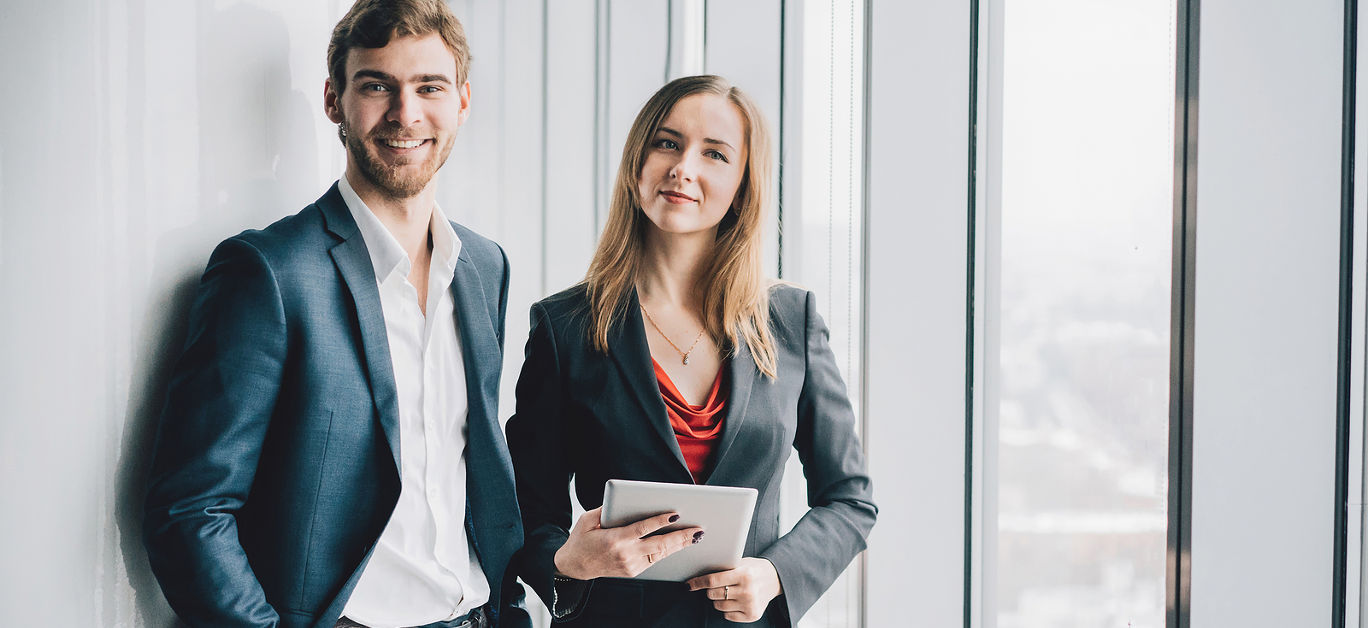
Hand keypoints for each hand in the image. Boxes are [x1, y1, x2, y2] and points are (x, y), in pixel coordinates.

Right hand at [553, 507, 703, 579]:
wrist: (574, 567)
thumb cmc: (581, 539)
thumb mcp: (588, 520)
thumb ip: (607, 510)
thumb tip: (625, 500)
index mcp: (615, 540)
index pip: (643, 529)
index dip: (660, 521)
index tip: (676, 513)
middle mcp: (626, 554)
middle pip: (659, 545)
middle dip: (680, 537)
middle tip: (698, 530)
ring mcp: (631, 565)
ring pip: (660, 554)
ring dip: (679, 545)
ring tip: (695, 536)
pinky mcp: (633, 571)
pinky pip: (654, 560)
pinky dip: (668, 551)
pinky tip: (680, 544)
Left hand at [686, 557, 783, 622]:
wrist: (775, 578)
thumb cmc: (754, 569)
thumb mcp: (741, 563)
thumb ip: (723, 568)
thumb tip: (698, 574)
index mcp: (744, 574)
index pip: (713, 580)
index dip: (698, 583)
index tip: (689, 585)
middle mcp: (747, 591)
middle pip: (713, 594)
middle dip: (710, 590)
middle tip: (718, 585)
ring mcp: (750, 605)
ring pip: (719, 606)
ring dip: (719, 599)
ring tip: (730, 591)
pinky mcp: (752, 615)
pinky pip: (727, 615)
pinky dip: (728, 609)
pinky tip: (736, 600)